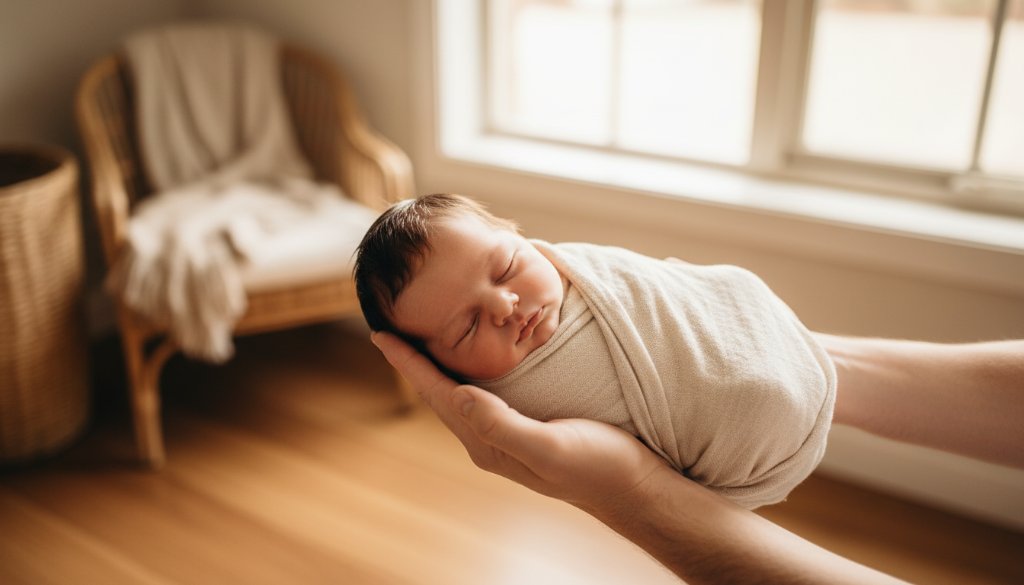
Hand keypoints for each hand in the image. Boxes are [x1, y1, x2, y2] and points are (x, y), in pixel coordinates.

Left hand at [371, 331, 667, 508]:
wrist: (632, 487)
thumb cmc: (598, 466)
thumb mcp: (551, 447)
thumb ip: (502, 425)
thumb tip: (458, 395)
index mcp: (487, 442)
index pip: (438, 394)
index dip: (408, 364)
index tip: (381, 333)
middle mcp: (489, 438)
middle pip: (440, 392)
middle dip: (414, 361)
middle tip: (391, 327)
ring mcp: (506, 433)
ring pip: (459, 392)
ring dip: (437, 365)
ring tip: (418, 337)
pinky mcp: (526, 425)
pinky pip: (484, 392)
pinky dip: (467, 369)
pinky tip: (472, 357)